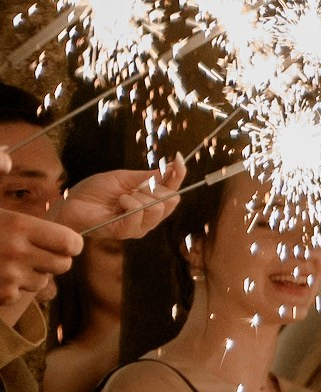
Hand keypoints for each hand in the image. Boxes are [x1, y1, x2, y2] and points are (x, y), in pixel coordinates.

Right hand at [0, 205, 79, 306]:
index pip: (70, 243)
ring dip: (32, 274)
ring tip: (7, 262)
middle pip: (63, 265)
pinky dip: (11, 288)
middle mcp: (18, 251)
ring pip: (42, 281)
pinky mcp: (1, 294)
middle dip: (54, 260)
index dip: (68, 244)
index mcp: (19, 225)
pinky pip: (20, 294)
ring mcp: (9, 276)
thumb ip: (16, 208)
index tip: (61, 243)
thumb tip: (15, 174)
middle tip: (37, 254)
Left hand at [55, 161, 181, 243]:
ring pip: (157, 208)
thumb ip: (149, 176)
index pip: (173, 190)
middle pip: (171, 200)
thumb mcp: (124, 178)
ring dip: (138, 197)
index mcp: (149, 201)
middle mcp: (149, 216)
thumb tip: (172, 166)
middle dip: (153, 188)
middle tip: (133, 187)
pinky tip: (119, 202)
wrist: (71, 204)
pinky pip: (139, 216)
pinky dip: (129, 204)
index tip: (180, 159)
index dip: (178, 174)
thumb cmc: (93, 191)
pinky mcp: (127, 231)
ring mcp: (140, 226)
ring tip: (121, 197)